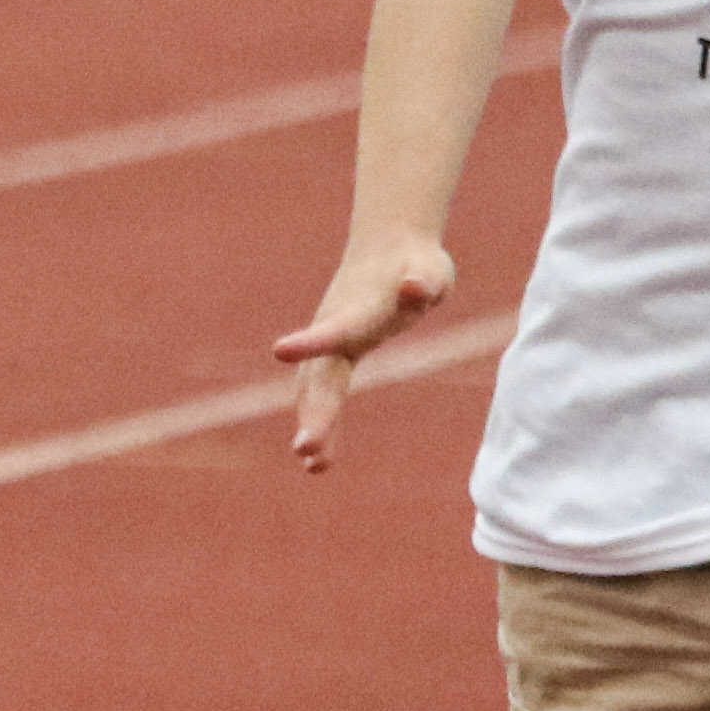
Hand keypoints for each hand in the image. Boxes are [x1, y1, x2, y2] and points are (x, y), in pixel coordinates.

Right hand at [270, 239, 456, 471]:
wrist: (391, 245)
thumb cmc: (417, 262)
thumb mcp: (430, 269)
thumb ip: (422, 280)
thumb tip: (416, 287)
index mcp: (360, 309)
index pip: (337, 330)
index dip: (312, 342)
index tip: (279, 351)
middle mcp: (336, 328)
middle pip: (321, 374)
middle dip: (315, 412)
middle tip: (306, 449)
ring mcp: (332, 343)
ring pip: (316, 389)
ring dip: (314, 424)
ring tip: (313, 465)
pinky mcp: (338, 356)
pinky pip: (324, 394)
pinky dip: (321, 423)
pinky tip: (318, 461)